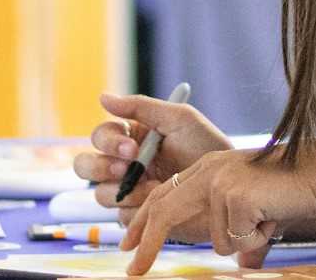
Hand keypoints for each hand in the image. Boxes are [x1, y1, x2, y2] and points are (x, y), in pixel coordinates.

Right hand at [72, 92, 232, 226]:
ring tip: (155, 189)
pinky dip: (139, 211)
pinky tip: (160, 205)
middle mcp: (123, 165)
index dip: (109, 142)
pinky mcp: (138, 216)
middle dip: (100, 167)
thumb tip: (103, 97)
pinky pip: (121, 217)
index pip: (101, 137)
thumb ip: (142, 106)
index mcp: (130, 138)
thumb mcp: (180, 120)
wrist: (229, 185)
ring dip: (124, 192)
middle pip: (86, 166)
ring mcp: (128, 192)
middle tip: (126, 169)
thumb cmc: (207, 147)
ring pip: (100, 194)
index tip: (132, 149)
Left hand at [120, 147, 315, 273]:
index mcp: (208, 169)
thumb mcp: (257, 212)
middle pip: (164, 212)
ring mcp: (220, 182)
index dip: (143, 221)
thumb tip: (241, 269)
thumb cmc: (294, 191)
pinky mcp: (235, 196)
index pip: (163, 196)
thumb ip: (242, 235)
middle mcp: (208, 171)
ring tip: (267, 219)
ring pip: (217, 240)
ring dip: (245, 240)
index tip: (130, 245)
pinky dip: (258, 238)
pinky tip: (272, 217)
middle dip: (147, 246)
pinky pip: (237, 240)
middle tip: (133, 271)